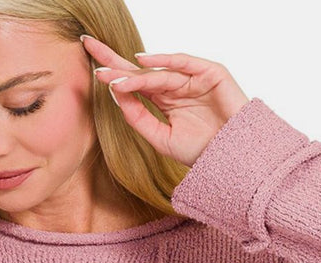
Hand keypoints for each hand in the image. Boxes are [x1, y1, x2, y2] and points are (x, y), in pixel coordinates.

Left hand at [80, 35, 249, 167]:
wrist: (231, 159)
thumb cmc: (200, 152)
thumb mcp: (161, 139)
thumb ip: (139, 119)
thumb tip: (117, 95)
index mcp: (163, 100)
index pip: (134, 83)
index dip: (114, 74)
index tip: (91, 70)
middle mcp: (175, 86)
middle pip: (140, 69)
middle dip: (115, 59)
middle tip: (89, 45)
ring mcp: (192, 78)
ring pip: (157, 73)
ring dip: (133, 74)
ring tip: (109, 76)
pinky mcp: (209, 73)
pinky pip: (182, 63)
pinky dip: (163, 61)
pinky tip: (141, 62)